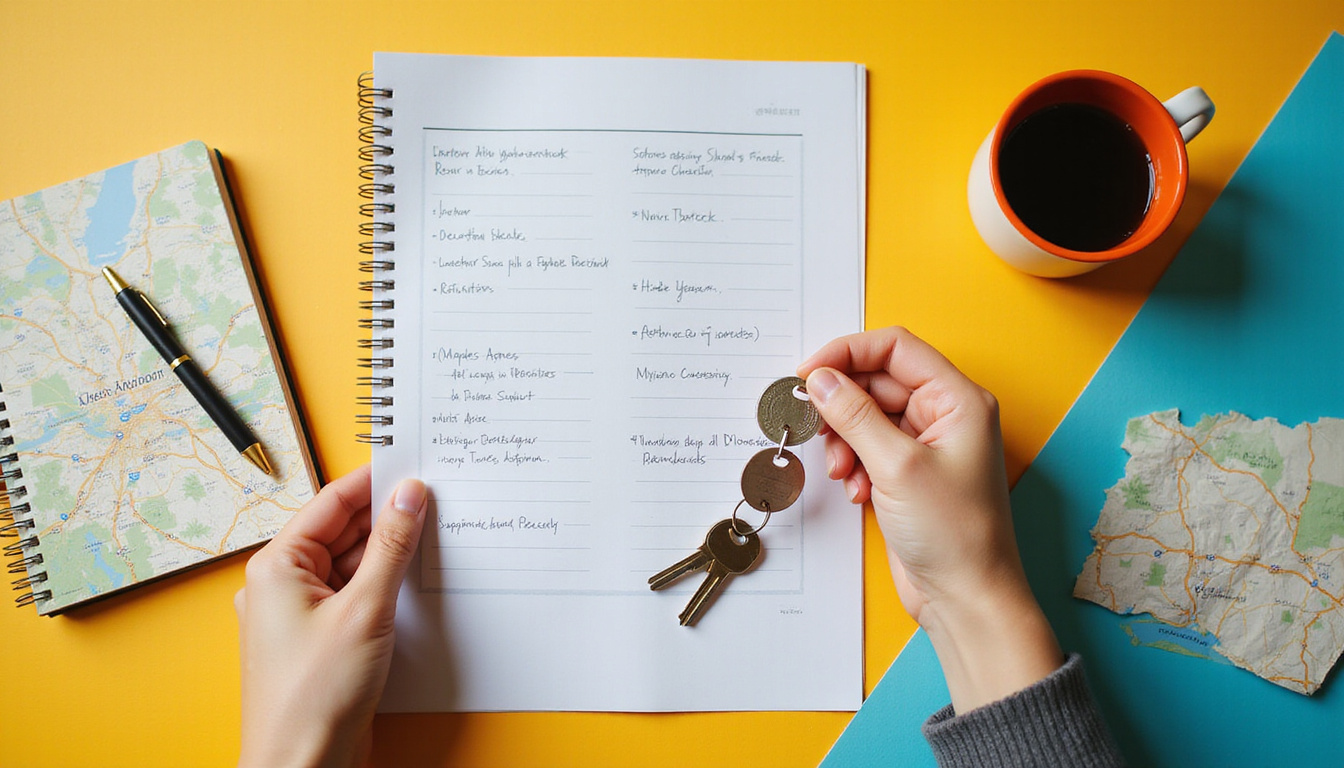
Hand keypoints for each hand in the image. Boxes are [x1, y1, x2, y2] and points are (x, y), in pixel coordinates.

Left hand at [235, 464, 426, 767]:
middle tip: (435, 502)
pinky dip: (382, 586)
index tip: (414, 467)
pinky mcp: (319, 639)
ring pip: (350, 565)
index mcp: (276, 566)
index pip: (331, 504)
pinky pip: (353, 596)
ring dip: (388, 555)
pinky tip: (413, 584)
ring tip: (432, 539)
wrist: (302, 765)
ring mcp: (299, 614)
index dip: (374, 482)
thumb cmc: (313, 696)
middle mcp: (281, 585)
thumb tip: (409, 496)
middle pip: (342, 532)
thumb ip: (392, 547)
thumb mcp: (365, 609)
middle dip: (387, 519)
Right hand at [798, 326, 1061, 711]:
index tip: (808, 373)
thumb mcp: (897, 466)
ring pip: (867, 417)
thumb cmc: (955, 534)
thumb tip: (821, 379)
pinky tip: (857, 491)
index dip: (847, 353)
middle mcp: (944, 415)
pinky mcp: (909, 474)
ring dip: (844, 439)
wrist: (966, 598)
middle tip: (812, 424)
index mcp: (958, 400)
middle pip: (877, 382)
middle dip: (842, 405)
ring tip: (842, 471)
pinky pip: (868, 449)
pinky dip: (853, 463)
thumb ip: (855, 416)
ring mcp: (926, 445)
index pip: (895, 348)